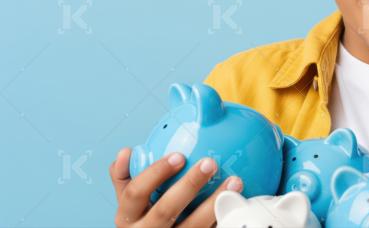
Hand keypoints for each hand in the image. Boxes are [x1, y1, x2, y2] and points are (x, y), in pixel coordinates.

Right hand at [109, 147, 242, 226]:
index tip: (179, 155)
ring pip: (193, 225)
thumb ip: (125, 178)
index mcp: (128, 217)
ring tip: (235, 182)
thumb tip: (126, 152)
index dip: (156, 173)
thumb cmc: (143, 221)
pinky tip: (238, 204)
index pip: (136, 192)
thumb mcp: (129, 204)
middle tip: (210, 163)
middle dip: (189, 185)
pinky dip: (223, 219)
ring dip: (215, 203)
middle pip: (166, 209)